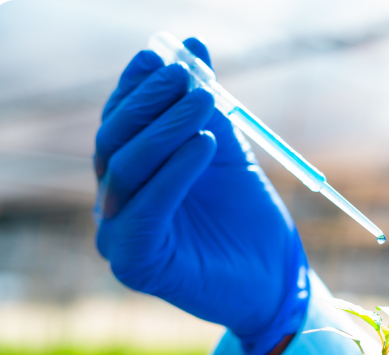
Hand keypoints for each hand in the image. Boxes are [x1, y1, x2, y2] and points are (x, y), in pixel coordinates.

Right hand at [93, 38, 308, 354]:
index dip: (136, 87)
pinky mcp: (135, 262)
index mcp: (131, 176)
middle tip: (189, 77)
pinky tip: (202, 142)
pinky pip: (146, 208)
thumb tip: (192, 44)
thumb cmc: (247, 216)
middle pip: (114, 141)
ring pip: (127, 168)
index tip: (163, 56)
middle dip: (151, 102)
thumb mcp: (225, 152)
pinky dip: (174, 171)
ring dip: (166, 127)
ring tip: (206, 99)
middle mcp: (115, 203)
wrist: (273, 277)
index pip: (119, 122)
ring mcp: (118, 234)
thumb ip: (205, 106)